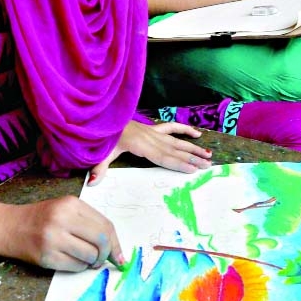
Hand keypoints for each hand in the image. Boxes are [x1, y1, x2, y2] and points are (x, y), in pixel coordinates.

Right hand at [0, 196, 122, 271]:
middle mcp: (63, 219)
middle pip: (101, 241)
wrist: (7, 226)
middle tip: (101, 259)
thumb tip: (116, 250)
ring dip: (92, 262)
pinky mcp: (45, 256)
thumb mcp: (66, 210)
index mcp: (72, 204)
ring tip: (84, 259)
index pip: (105, 225)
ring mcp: (53, 238)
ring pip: (90, 255)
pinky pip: (75, 266)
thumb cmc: (42, 218)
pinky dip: (79, 267)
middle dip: (106, 254)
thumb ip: (90, 223)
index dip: (116, 243)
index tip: (120, 255)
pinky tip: (72, 261)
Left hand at [89, 120, 212, 184]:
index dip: (179, 163)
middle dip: (193, 158)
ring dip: (193, 148)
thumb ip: (99, 168)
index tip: (194, 169)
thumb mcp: (101, 153)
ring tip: (208, 154)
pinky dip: (185, 130)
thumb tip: (92, 183)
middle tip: (208, 165)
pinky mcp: (153, 128)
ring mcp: (154, 132)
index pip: (164, 157)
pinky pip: (172, 127)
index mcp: (141, 146)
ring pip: (177, 141)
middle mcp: (151, 138)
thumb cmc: (104, 137)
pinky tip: (197, 134)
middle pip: (175, 150)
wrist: (103, 117)